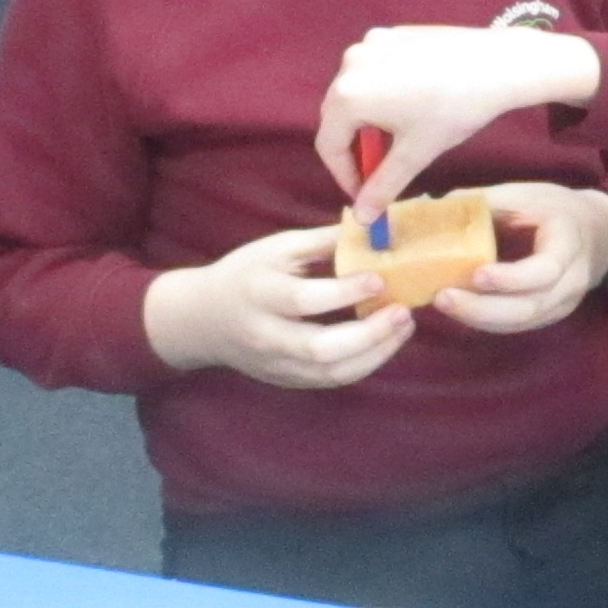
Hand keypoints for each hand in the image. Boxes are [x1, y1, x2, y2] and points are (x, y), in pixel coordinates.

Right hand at [142, 225, 413, 389]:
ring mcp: (276, 364)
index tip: (379, 278)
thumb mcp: (278, 248)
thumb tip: (373, 228)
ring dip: (376, 353)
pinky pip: (331, 380)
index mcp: (258, 293)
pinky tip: (385, 342)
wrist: (204, 320)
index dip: (345, 292)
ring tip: (404, 326)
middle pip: (320, 348)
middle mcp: (265, 335)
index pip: (304, 300)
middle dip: (370, 334)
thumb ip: (324, 241)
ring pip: (331, 372)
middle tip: (403, 312)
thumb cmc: (247, 274)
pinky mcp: (287, 380)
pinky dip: (364, 364)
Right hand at [319, 27, 604, 215]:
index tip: (364, 195)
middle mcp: (350, 64)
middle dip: (355, 150)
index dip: (345, 176)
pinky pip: (374, 71)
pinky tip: (411, 106)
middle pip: (337, 117)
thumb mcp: (415, 154)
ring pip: (355, 93)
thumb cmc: (455, 109)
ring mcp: (371, 44)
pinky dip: (381, 94)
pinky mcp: (392, 34)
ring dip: (367, 122)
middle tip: (378, 173)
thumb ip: (382, 187)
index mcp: (348, 95)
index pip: (329, 146)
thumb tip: (362, 218)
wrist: (499, 65)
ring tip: (397, 140)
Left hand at [435, 184, 607, 333]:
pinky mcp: (548, 315)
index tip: (476, 273)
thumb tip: (431, 206)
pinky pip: (516, 325)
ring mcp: (561, 304)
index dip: (511, 278)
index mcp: (569, 244)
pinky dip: (485, 321)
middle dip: (483, 308)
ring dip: (478, 318)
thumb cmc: (556, 209)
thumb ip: (484, 202)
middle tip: (442, 297)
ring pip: (520, 322)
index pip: (546, 271)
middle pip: (529, 308)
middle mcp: (571, 282)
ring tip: (442, 303)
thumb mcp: (526, 195)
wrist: (597, 232)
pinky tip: (458, 309)